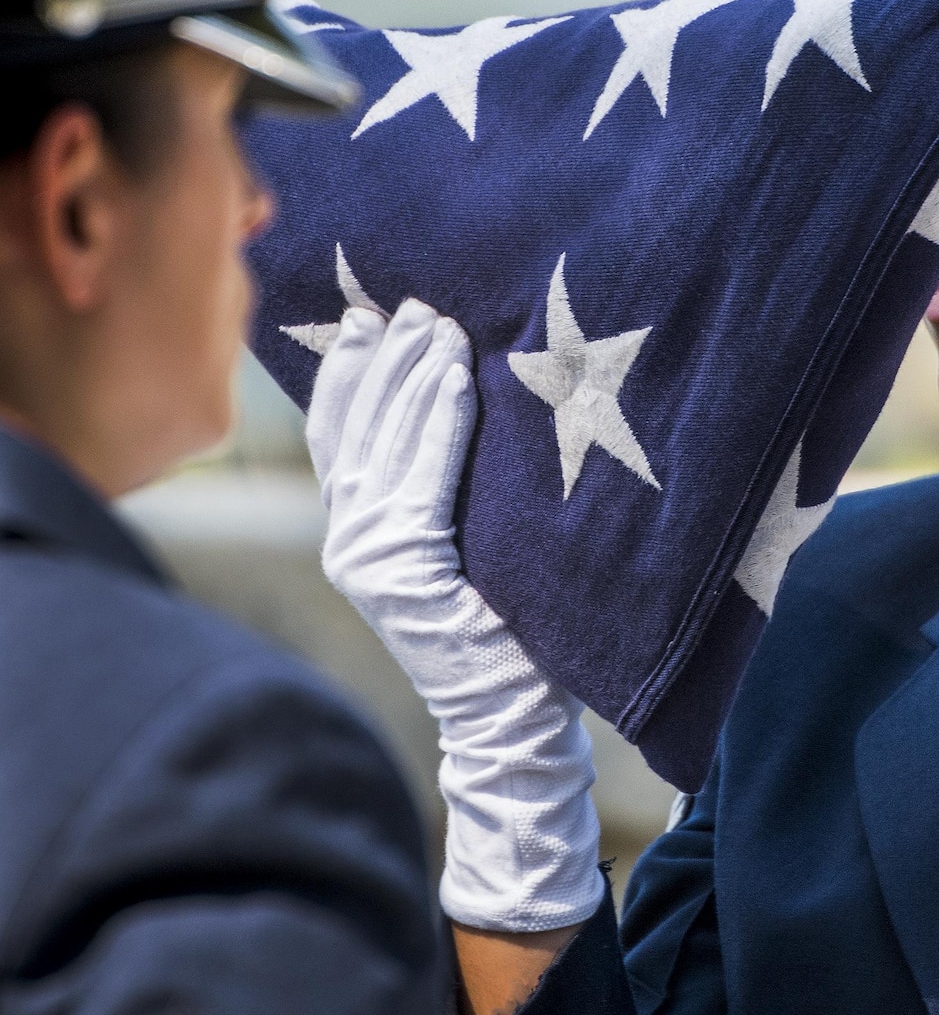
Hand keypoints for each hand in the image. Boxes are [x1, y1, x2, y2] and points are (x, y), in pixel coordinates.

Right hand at [308, 300, 601, 932]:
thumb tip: (469, 398)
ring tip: (440, 324)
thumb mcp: (475, 538)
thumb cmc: (515, 628)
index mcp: (363, 534)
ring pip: (388, 443)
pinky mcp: (402, 573)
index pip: (342, 435)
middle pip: (358, 428)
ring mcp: (369, 559)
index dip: (351, 373)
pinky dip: (441, 421)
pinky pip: (423, 478)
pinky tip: (461, 378)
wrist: (516, 715)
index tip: (371, 317)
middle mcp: (353, 542)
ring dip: (415, 377)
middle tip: (415, 303)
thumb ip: (450, 484)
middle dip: (385, 360)